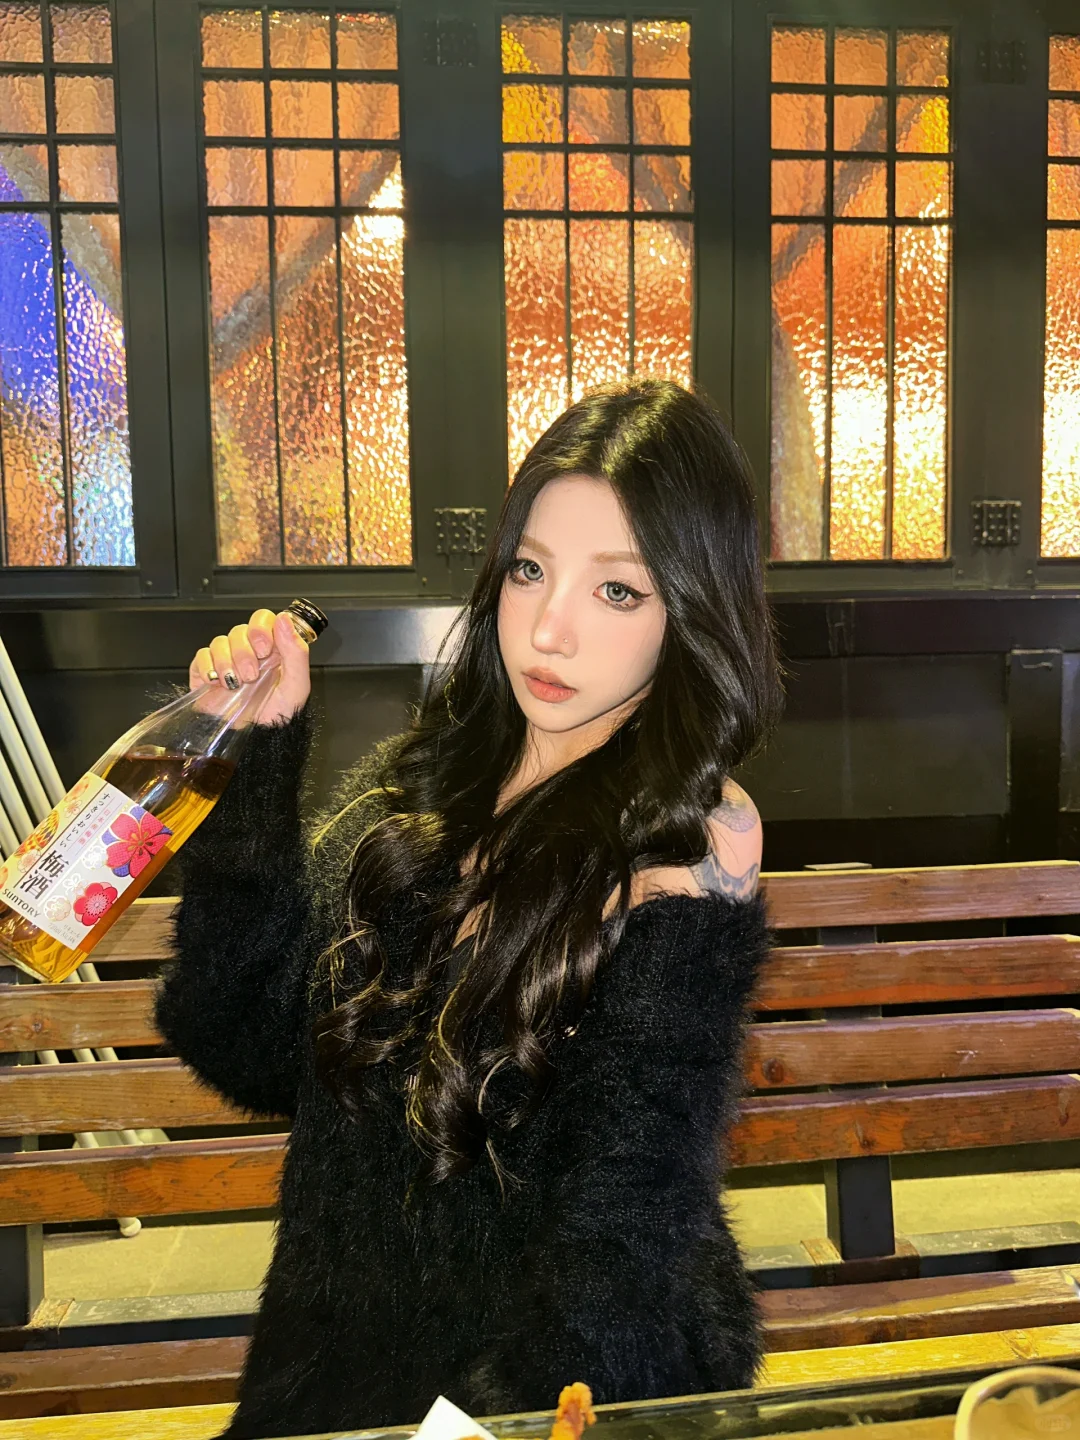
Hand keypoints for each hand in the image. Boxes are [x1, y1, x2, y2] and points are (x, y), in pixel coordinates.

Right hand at [189, 608, 310, 725]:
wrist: (259, 737)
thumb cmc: (281, 712)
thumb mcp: (297, 684)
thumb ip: (296, 651)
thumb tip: (285, 619)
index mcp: (273, 648)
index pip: (262, 619)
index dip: (260, 628)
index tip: (264, 648)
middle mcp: (249, 650)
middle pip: (239, 631)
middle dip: (244, 653)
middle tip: (251, 675)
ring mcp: (227, 659)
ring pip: (220, 642)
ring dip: (227, 662)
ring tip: (235, 684)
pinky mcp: (207, 672)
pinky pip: (201, 657)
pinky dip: (208, 668)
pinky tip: (217, 682)